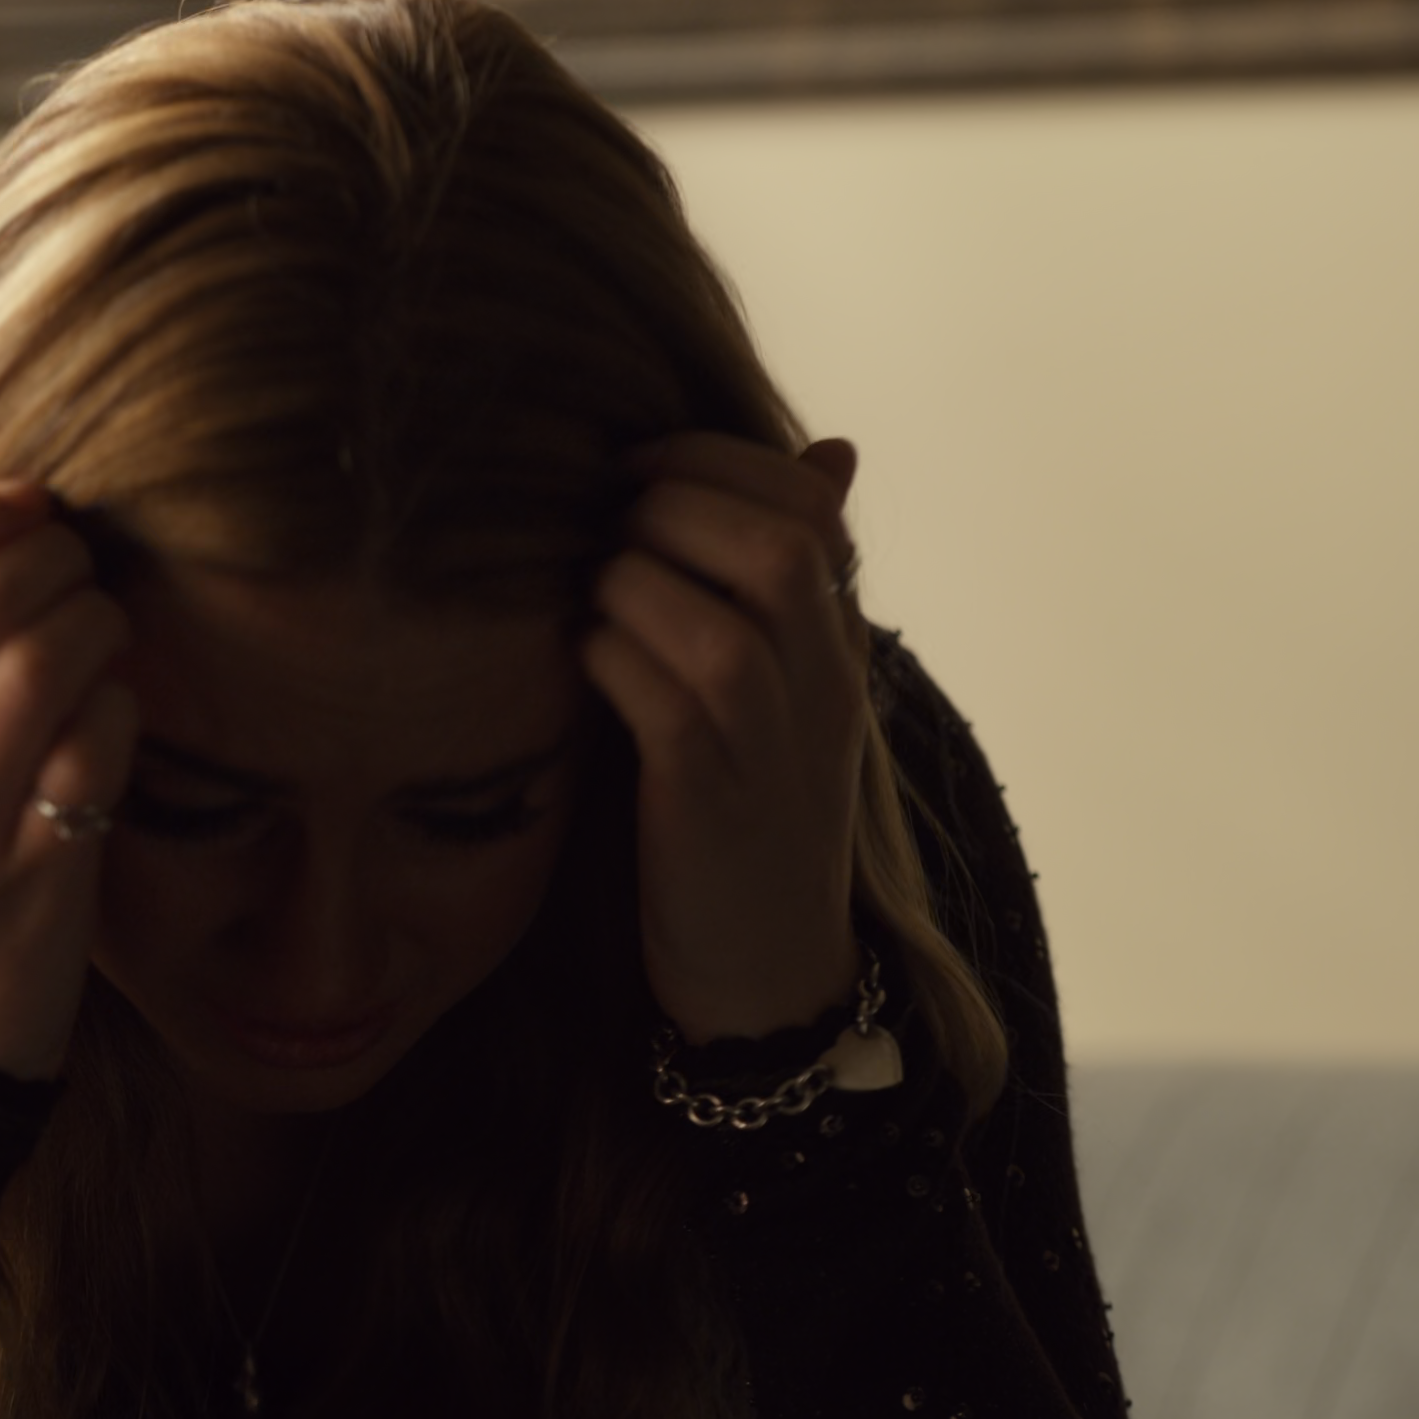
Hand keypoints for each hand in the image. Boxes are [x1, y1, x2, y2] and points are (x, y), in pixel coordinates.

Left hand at [582, 434, 870, 1042]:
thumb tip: (827, 450)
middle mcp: (820, 689)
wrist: (765, 968)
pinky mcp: (707, 804)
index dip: (720, 462)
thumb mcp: (785, 683)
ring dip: (633, 583)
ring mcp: (769, 748)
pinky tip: (581, 660)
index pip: (815, 511)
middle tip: (605, 522)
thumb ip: (785, 578)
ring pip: (722, 625)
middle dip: (674, 508)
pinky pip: (663, 704)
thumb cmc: (747, 804)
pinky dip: (611, 660)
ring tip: (590, 590)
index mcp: (837, 648)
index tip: (639, 463)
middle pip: (779, 551)